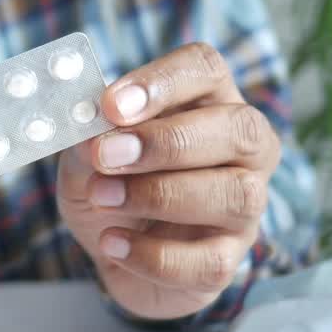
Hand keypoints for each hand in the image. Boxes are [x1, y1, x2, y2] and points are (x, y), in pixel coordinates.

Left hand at [57, 43, 280, 319]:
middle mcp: (244, 148)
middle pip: (240, 128)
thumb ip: (90, 138)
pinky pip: (210, 261)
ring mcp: (246, 206)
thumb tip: (93, 136)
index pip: (205, 69)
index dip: (161, 83)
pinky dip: (153, 254)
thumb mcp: (86, 153)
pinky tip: (112, 243)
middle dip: (167, 142)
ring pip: (237, 195)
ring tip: (102, 198)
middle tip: (106, 156)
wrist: (110, 246)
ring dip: (161, 195)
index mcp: (207, 100)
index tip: (111, 106)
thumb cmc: (109, 179)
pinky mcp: (229, 258)